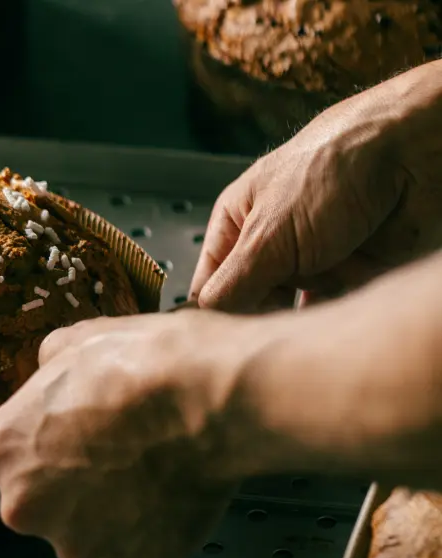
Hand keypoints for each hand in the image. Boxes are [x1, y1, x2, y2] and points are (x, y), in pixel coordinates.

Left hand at [0, 310, 268, 557]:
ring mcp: (79, 543)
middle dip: (74, 481)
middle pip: (44, 500)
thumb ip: (47, 370)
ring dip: (112, 508)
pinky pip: (137, 546)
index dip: (51, 437)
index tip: (81, 426)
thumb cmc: (136, 367)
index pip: (15, 453)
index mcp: (1, 453)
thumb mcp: (72, 341)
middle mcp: (25, 508)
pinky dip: (152, 525)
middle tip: (116, 449)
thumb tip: (52, 375)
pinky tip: (170, 489)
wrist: (205, 401)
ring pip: (89, 529)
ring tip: (149, 467)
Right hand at [191, 59, 441, 311]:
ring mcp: (311, 262)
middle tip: (264, 330)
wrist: (414, 155)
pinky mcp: (349, 277)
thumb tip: (202, 323)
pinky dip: (330, 320)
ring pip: (290, 314)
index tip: (219, 341)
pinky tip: (332, 314)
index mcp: (238, 224)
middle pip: (249, 305)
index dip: (211, 316)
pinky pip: (329, 315)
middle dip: (261, 317)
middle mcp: (272, 245)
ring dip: (300, 316)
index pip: (208, 287)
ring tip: (310, 305)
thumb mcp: (268, 235)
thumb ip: (233, 285)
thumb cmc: (336, 168)